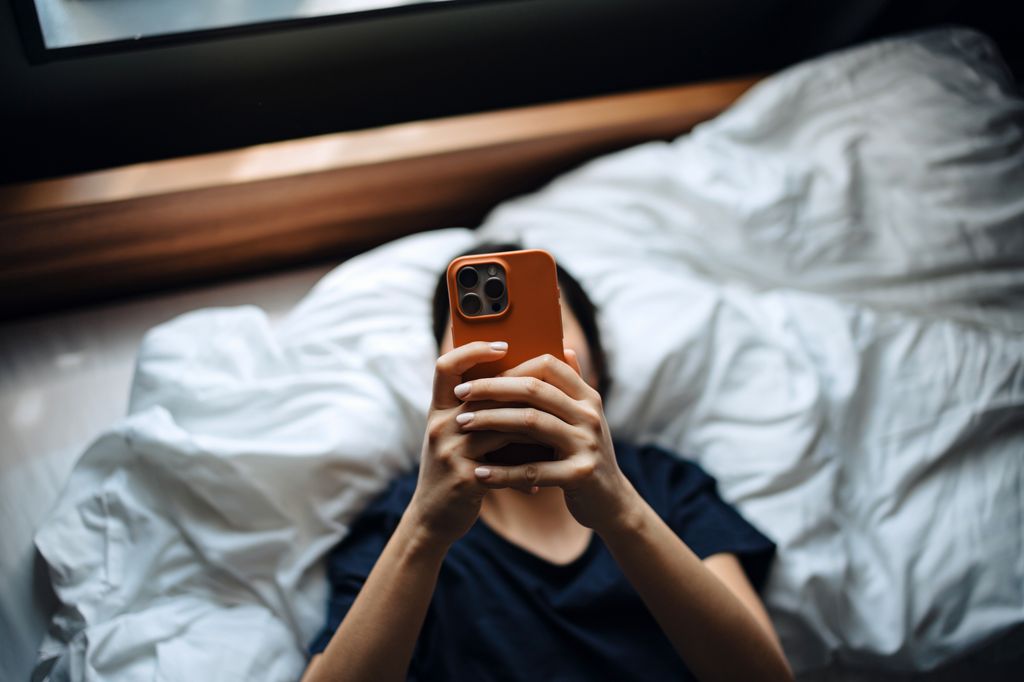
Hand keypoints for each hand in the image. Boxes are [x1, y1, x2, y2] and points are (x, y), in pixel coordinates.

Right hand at [407, 341, 532, 548]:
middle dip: (519, 386)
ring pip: (502, 425)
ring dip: (533, 428)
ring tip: (557, 430)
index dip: (472, 350)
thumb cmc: (456, 470)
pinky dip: (528, 471)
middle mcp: (441, 425)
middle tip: (549, 386)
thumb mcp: (460, 436)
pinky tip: (542, 480)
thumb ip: (481, 409)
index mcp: (439, 410)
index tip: (503, 344)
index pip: (446, 366)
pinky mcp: (465, 477)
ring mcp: (450, 451)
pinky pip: (507, 464)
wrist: (434, 518)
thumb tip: (520, 375)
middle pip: (482, 392)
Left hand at [453, 350, 640, 535]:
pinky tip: (479, 473)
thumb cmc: (586, 456)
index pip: (548, 365)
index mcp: (587, 397)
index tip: (481, 375)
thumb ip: (572, 387)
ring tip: (462, 424)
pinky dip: (502, 472)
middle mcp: (589, 415)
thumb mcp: (584, 419)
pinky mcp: (580, 474)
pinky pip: (533, 469)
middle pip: (533, 390)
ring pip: (530, 423)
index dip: (511, 366)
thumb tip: (564, 348)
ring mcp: (587, 444)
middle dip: (491, 389)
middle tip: (460, 395)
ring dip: (490, 422)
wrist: (612, 502)